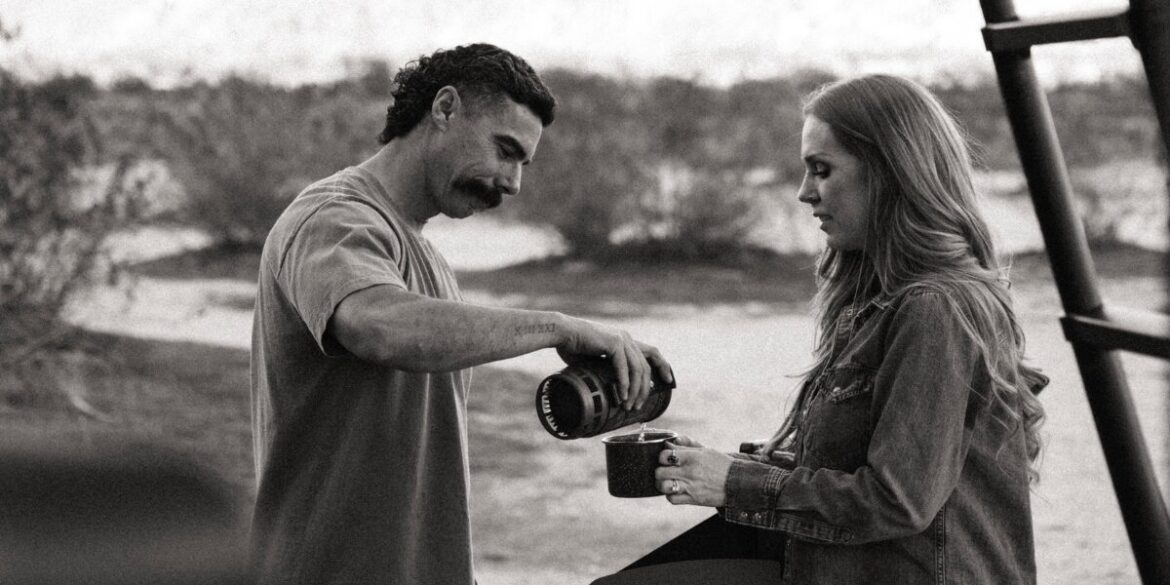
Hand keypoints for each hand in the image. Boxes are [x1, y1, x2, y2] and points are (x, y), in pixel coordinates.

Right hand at [556, 317, 673, 410]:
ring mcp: (621, 339)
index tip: (668, 381)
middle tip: (639, 406)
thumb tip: (612, 391)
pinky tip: (621, 396)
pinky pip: (624, 368)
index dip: (663, 367)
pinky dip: (624, 384)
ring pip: (637, 370)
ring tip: (629, 406)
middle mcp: (627, 339)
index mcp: (625, 340)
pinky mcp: (613, 343)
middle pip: (646, 367)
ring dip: (635, 391)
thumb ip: (607, 371)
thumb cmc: (573, 347)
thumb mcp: (595, 362)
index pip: (652, 353)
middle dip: (645, 389)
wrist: (561, 333)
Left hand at [654, 437, 731, 506]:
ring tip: (668, 481)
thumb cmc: (721, 464)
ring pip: (663, 486)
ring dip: (662, 484)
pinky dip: (671, 495)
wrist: (737, 483)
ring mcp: (690, 486)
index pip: (665, 455)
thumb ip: (686, 445)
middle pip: (660, 471)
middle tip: (666, 471)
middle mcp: (689, 471)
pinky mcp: (693, 499)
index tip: (666, 459)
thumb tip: (671, 441)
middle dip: (660, 471)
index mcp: (692, 457)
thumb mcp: (705, 450)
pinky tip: (676, 490)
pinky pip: (672, 499)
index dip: (662, 457)